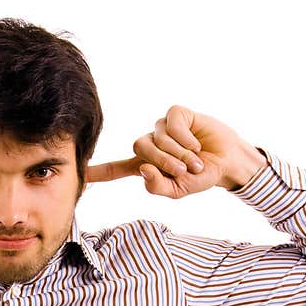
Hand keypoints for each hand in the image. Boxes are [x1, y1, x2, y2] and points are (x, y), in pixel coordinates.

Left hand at [85, 105, 267, 198]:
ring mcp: (162, 129)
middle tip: (184, 171)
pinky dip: (185, 138)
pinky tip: (197, 143)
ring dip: (179, 153)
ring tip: (196, 161)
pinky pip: (171, 124)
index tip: (78, 173)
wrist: (227, 163)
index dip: (97, 172)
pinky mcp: (176, 114)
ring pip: (157, 137)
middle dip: (163, 161)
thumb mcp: (178, 190)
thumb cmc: (202, 177)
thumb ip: (158, 186)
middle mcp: (150, 145)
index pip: (115, 169)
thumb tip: (143, 170)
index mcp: (145, 166)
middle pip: (139, 148)